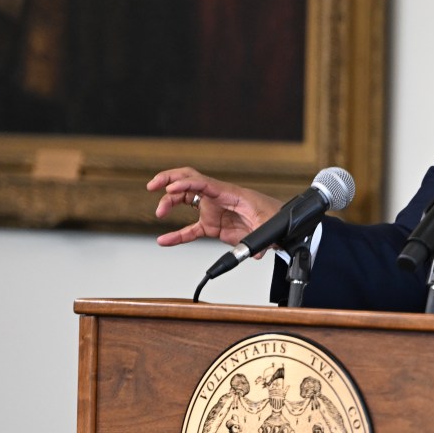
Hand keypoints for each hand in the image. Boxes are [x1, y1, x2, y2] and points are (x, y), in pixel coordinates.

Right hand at [147, 167, 283, 247]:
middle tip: (153, 186)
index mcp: (230, 193)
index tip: (170, 188)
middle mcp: (218, 198)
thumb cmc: (275, 217)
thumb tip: (255, 253)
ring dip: (169, 203)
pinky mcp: (212, 226)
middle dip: (169, 179)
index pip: (204, 183)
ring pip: (185, 200)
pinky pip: (190, 229)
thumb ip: (259, 239)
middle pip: (189, 181)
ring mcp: (214, 211)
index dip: (186, 183)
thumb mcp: (268, 226)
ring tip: (159, 213)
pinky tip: (163, 240)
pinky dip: (176, 235)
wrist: (280, 225)